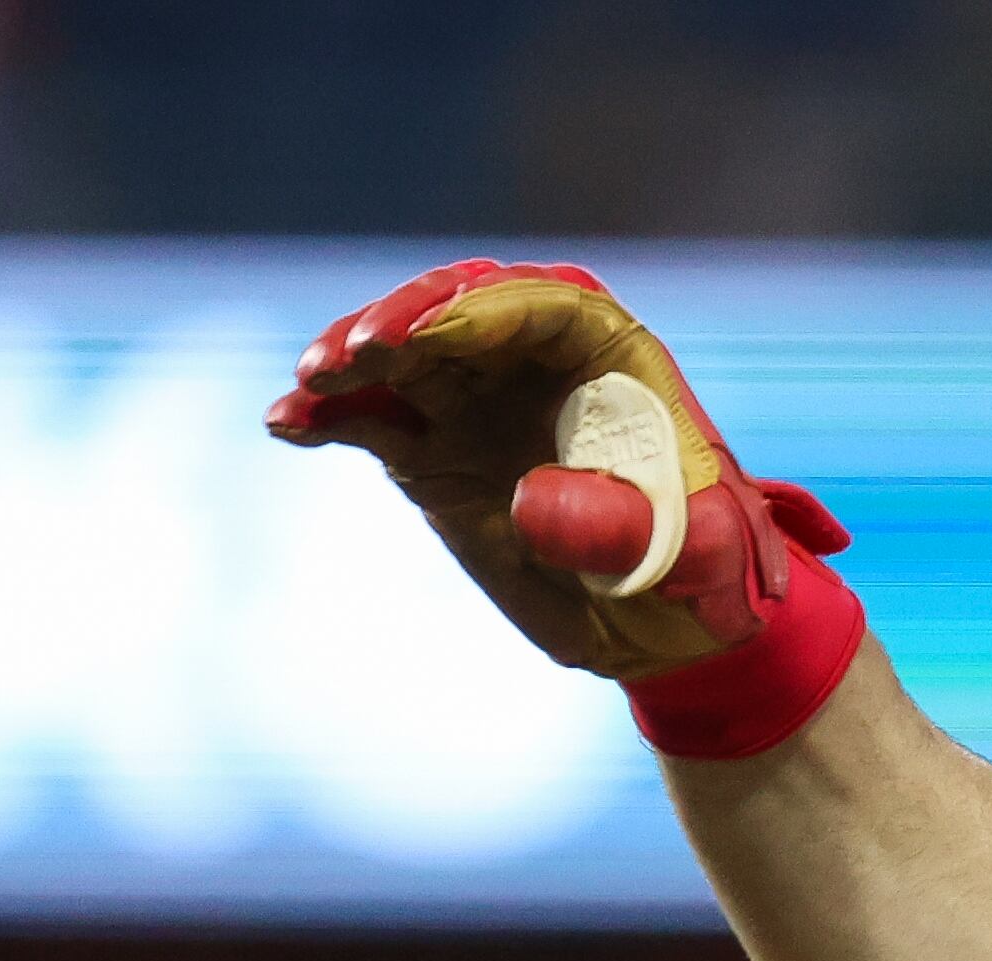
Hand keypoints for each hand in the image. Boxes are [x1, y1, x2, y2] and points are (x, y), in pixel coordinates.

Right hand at [266, 259, 850, 681]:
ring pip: (401, 354)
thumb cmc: (703, 574)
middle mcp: (533, 359)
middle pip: (457, 309)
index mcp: (612, 354)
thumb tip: (528, 500)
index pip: (543, 306)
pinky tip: (288, 426)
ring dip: (351, 361)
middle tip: (355, 355)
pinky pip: (370, 417)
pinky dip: (329, 417)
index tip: (428, 339)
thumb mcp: (697, 560)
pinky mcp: (432, 446)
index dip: (481, 313)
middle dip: (403, 322)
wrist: (667, 623)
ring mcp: (474, 397)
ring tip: (312, 384)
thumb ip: (628, 529)